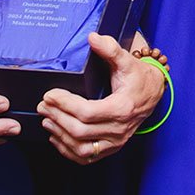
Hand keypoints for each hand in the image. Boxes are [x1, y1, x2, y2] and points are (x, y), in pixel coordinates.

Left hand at [35, 32, 166, 164]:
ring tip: (46, 120)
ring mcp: (115, 142)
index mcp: (122, 108)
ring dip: (59, 135)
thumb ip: (110, 48)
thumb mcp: (127, 60)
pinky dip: (67, 149)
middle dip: (57, 117)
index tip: (50, 94)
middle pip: (80, 131)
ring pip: (81, 148)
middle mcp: (119, 130)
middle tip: (42, 105)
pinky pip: (86, 157)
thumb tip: (93, 37)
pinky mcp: (110, 148)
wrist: (152, 93)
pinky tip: (56, 136)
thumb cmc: (138, 77)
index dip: (65, 104)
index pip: (87, 113)